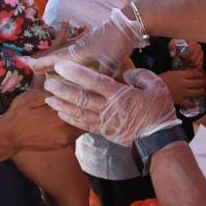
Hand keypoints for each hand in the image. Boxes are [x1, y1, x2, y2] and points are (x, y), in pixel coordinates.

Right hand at [0, 89, 82, 153]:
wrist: (7, 137)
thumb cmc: (19, 113)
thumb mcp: (34, 95)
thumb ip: (52, 89)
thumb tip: (68, 79)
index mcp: (61, 119)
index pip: (83, 107)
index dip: (88, 96)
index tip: (90, 87)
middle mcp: (67, 133)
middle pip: (87, 118)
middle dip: (87, 106)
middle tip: (89, 94)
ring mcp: (66, 140)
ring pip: (82, 125)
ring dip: (82, 115)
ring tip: (82, 102)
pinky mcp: (62, 145)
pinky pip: (75, 132)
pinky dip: (76, 122)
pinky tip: (72, 113)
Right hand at [25, 9, 147, 76]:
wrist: (129, 23)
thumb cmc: (117, 40)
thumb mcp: (110, 62)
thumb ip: (100, 78)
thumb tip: (95, 93)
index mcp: (79, 52)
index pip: (57, 59)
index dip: (44, 64)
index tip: (30, 67)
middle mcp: (80, 49)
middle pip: (59, 56)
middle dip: (47, 64)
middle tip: (34, 70)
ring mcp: (87, 46)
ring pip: (68, 56)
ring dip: (58, 62)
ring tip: (49, 70)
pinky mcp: (96, 45)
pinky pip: (78, 55)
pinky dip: (72, 61)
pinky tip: (75, 65)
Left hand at [44, 61, 179, 146]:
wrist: (158, 138)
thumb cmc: (158, 110)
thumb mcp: (156, 86)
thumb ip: (140, 76)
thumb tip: (127, 73)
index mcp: (120, 94)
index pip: (94, 81)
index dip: (76, 73)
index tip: (61, 66)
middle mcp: (108, 108)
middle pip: (80, 98)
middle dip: (62, 90)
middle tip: (48, 83)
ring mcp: (104, 122)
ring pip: (78, 113)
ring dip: (61, 105)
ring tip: (47, 98)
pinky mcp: (103, 131)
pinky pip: (83, 125)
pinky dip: (70, 119)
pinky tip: (60, 113)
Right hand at [160, 70, 204, 106]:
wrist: (153, 89)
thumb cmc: (160, 79)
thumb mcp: (171, 73)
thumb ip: (180, 74)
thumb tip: (187, 75)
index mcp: (181, 74)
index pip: (195, 73)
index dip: (199, 74)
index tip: (200, 75)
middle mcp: (184, 83)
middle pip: (198, 82)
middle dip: (201, 82)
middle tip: (202, 84)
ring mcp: (183, 92)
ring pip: (197, 92)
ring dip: (200, 92)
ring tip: (201, 92)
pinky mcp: (180, 100)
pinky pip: (189, 103)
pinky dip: (192, 104)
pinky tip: (193, 103)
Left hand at [168, 39, 203, 69]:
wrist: (181, 47)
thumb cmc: (177, 45)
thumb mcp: (172, 44)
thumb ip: (171, 47)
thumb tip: (173, 54)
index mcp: (192, 42)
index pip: (190, 51)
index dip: (184, 55)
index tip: (179, 56)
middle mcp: (198, 47)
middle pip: (193, 58)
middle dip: (186, 61)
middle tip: (181, 61)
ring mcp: (201, 53)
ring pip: (196, 63)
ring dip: (189, 65)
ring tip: (184, 63)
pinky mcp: (201, 59)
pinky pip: (199, 66)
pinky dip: (193, 68)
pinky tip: (187, 66)